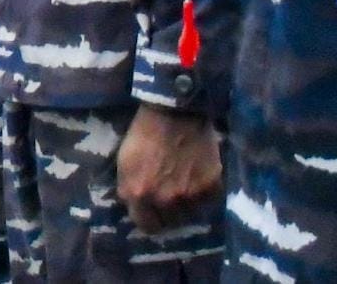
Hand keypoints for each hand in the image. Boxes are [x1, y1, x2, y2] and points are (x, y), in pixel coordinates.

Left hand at [116, 104, 221, 235]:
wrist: (174, 111)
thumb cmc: (144, 133)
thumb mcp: (125, 162)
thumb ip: (130, 188)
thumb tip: (137, 205)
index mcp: (137, 194)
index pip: (146, 225)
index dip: (149, 218)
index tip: (153, 212)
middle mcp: (163, 201)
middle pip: (170, 222)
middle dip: (169, 212)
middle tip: (170, 196)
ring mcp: (189, 196)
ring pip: (191, 214)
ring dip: (188, 203)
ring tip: (185, 184)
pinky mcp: (210, 188)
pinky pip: (209, 201)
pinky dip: (204, 192)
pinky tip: (199, 175)